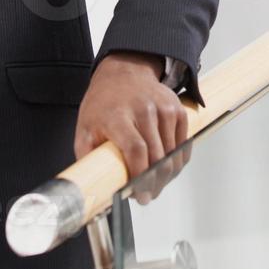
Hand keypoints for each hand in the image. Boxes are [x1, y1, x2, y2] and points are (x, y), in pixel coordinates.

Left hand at [75, 52, 191, 203]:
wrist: (124, 73)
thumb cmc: (103, 104)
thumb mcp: (85, 128)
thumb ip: (87, 157)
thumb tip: (91, 186)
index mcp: (117, 115)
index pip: (136, 149)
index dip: (140, 175)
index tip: (139, 194)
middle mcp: (143, 109)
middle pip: (158, 155)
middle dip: (155, 183)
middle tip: (148, 196)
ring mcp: (163, 108)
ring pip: (173, 153)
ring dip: (167, 175)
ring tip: (156, 184)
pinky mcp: (177, 109)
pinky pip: (183, 144)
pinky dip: (177, 160)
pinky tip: (166, 167)